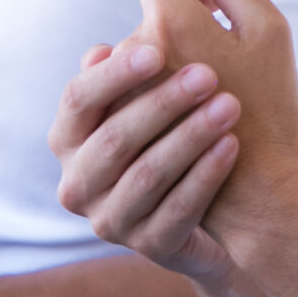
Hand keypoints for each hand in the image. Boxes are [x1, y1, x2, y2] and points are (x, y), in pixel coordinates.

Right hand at [49, 34, 242, 284]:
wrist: (199, 217)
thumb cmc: (161, 141)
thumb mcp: (135, 108)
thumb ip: (120, 79)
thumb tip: (101, 51)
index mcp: (65, 141)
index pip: (77, 100)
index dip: (115, 75)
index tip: (157, 50)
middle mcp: (77, 185)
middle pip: (114, 139)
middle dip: (163, 103)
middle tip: (208, 74)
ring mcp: (110, 221)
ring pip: (148, 174)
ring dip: (190, 136)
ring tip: (229, 105)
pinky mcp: (150, 246)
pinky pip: (179, 208)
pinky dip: (206, 174)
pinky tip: (232, 145)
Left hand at [135, 0, 297, 243]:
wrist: (256, 191)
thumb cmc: (270, 105)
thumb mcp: (270, 30)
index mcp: (170, 23)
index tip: (207, 7)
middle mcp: (133, 54)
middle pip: (147, 17)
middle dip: (179, 28)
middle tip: (217, 63)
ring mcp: (116, 93)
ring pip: (131, 58)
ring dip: (161, 67)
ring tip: (201, 96)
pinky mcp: (110, 130)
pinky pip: (119, 94)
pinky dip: (145, 95)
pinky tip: (177, 115)